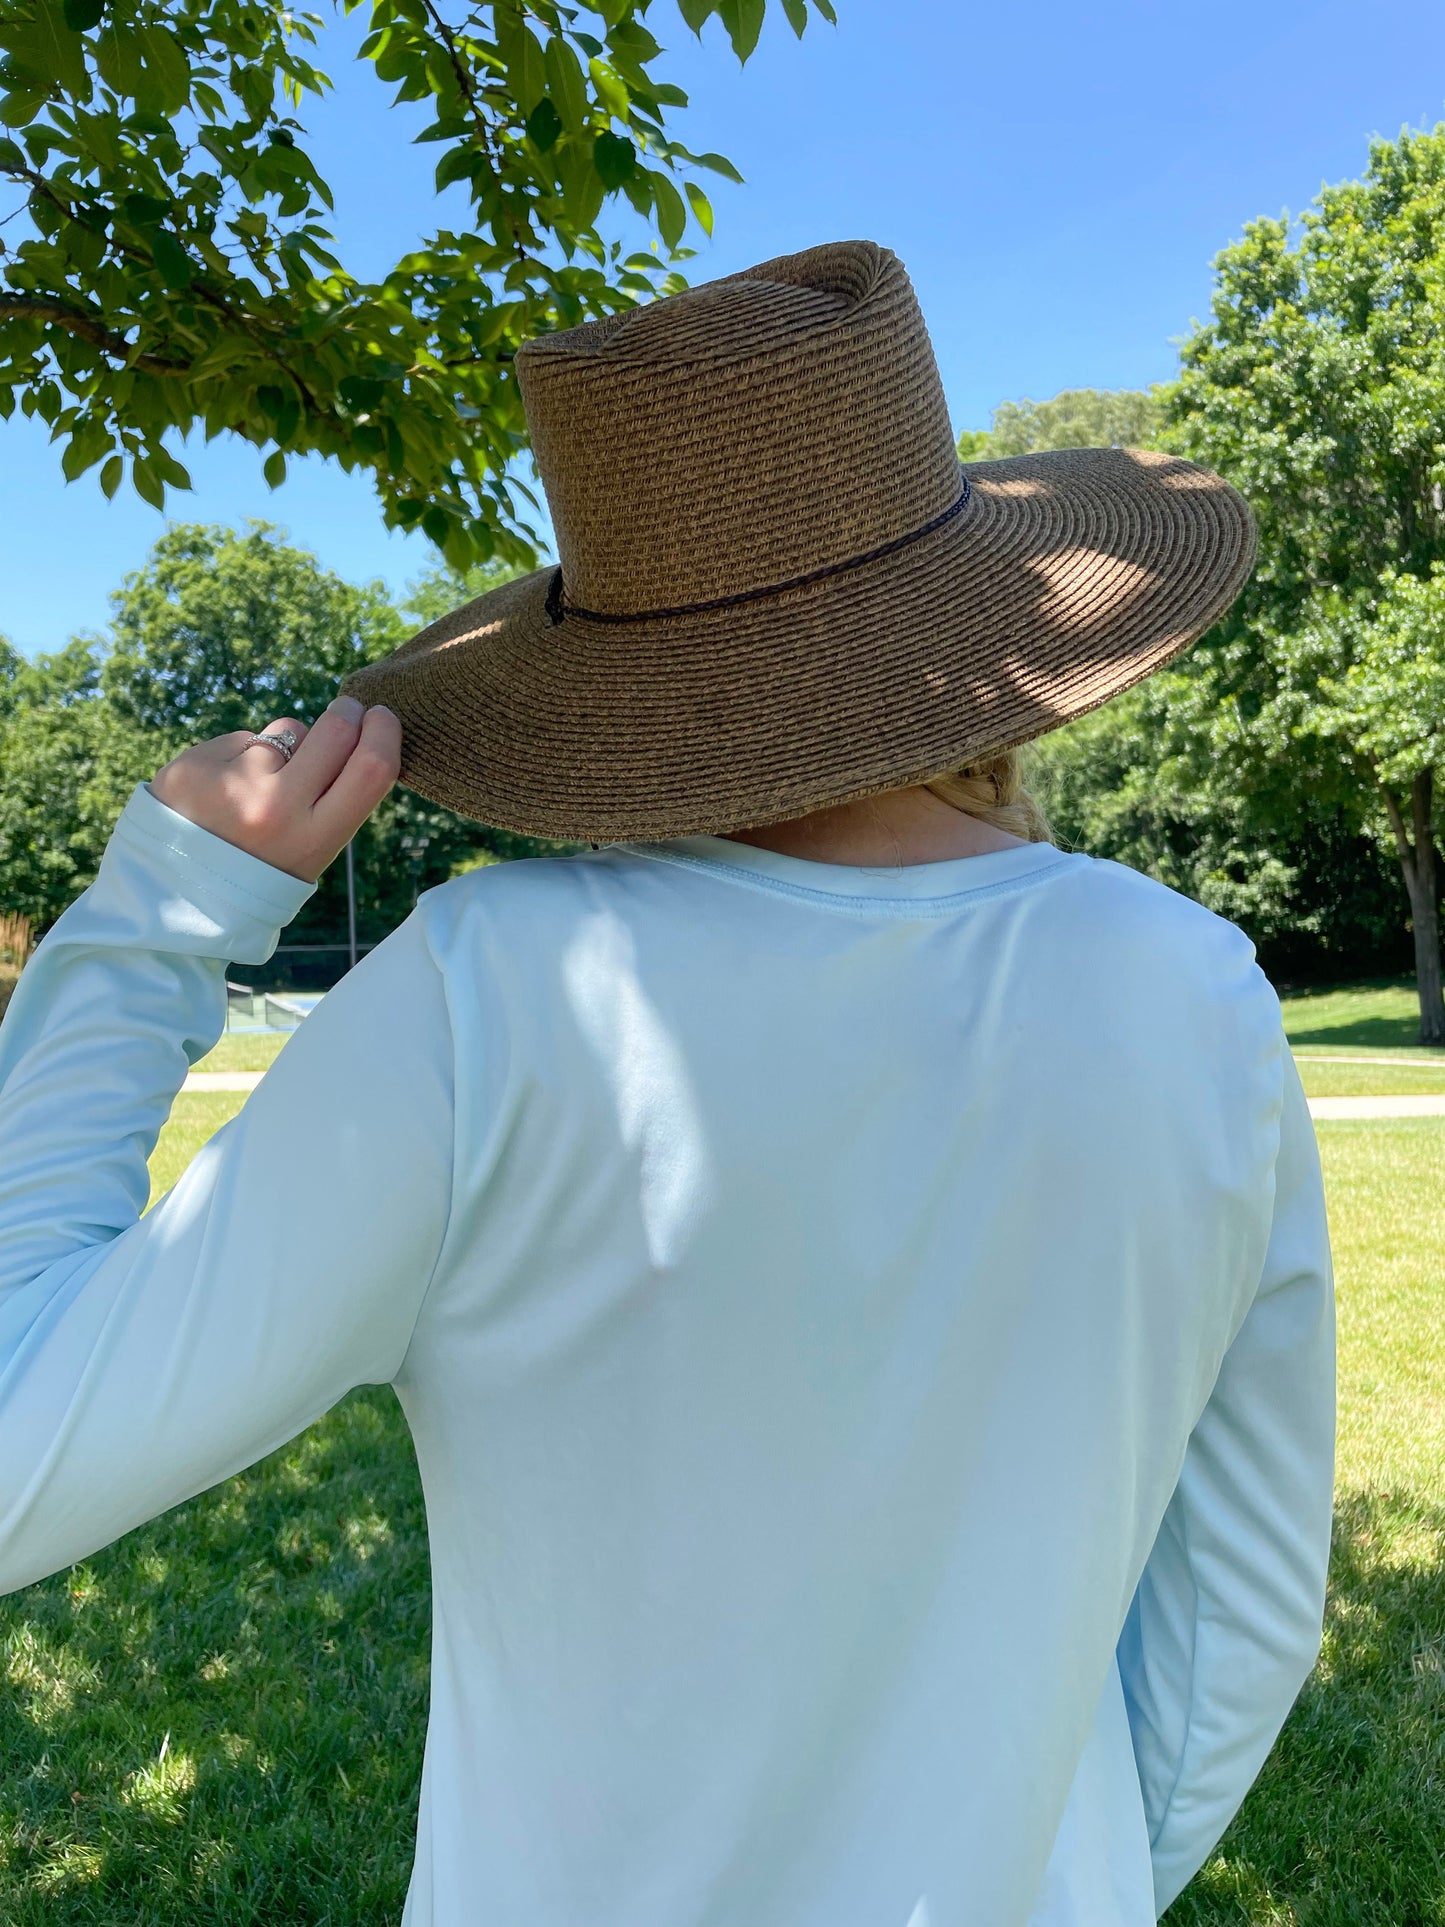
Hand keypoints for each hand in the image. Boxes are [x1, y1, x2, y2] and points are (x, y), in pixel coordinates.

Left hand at [148, 696, 402, 883]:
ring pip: (286, 732)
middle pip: (334, 733)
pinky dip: (239, 757)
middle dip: (347, 712)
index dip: (385, 733)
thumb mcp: (311, 849)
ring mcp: (234, 784)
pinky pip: (240, 739)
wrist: (181, 893)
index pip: (371, 769)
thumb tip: (356, 734)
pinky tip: (221, 790)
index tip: (383, 717)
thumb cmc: (263, 865)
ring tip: (260, 785)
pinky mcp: (196, 766)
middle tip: (346, 710)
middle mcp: (276, 809)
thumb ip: (335, 800)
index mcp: (314, 839)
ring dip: (285, 745)